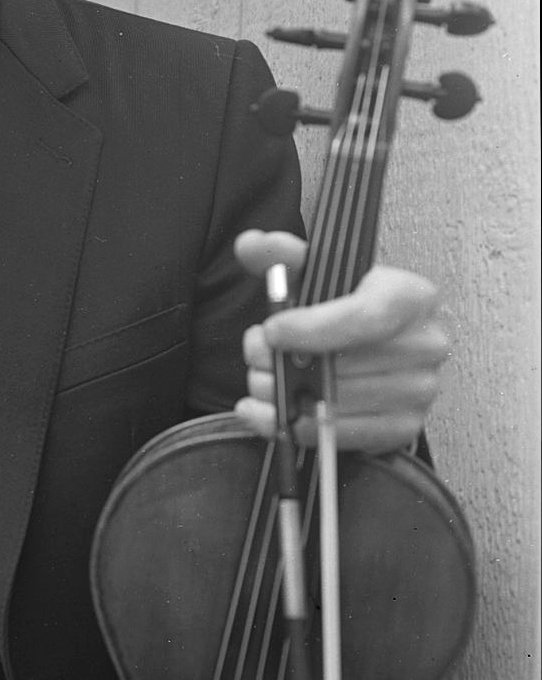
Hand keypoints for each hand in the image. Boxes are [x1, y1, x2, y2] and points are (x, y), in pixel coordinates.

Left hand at [232, 230, 447, 450]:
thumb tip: (251, 244)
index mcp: (413, 297)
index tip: (272, 330)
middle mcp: (427, 344)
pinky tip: (271, 413)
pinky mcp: (404, 426)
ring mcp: (421, 389)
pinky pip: (344, 435)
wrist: (381, 346)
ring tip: (262, 379)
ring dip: (285, 396)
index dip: (315, 328)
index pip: (369, 316)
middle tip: (254, 354)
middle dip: (285, 362)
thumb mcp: (320, 275)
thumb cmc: (349, 309)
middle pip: (346, 364)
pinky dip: (299, 428)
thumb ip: (283, 257)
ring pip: (340, 402)